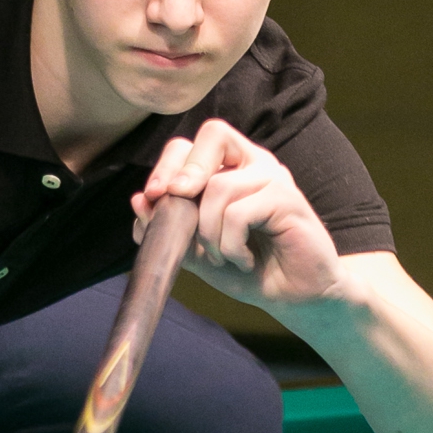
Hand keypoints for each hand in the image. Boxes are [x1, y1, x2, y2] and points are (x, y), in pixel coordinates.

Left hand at [131, 121, 342, 312]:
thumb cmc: (248, 270)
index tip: (153, 196)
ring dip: (209, 232)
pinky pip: (239, 213)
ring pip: (219, 186)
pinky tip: (244, 260)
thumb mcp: (198, 251)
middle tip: (178, 211)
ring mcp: (273, 177)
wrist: (293, 298)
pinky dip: (231, 245)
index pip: (193, 143)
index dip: (168, 164)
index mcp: (231, 168)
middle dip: (186, 172)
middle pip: (213, 134)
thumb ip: (169, 228)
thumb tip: (138, 201)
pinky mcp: (289, 199)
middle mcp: (253, 163)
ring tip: (224, 257)